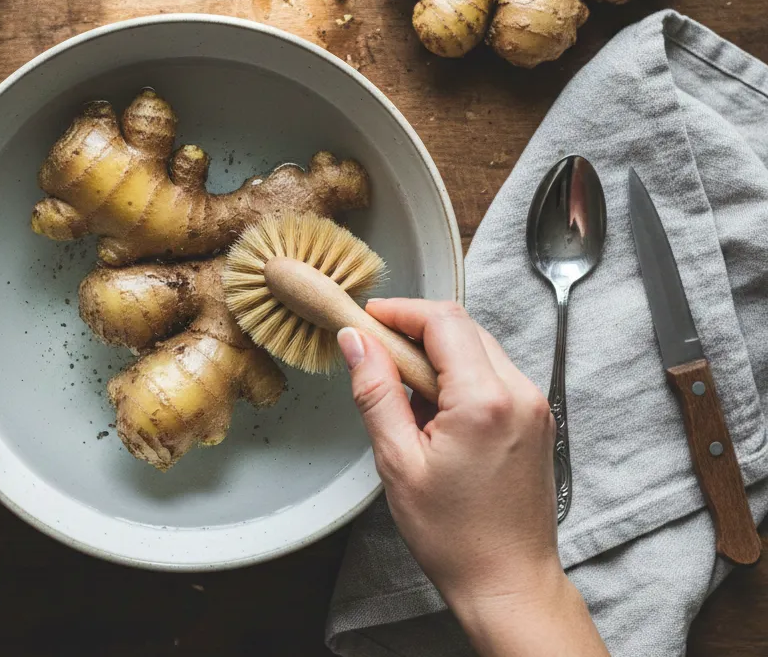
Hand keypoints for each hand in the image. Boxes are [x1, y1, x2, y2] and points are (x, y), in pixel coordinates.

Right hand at [337, 300, 606, 656]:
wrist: (509, 582)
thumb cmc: (455, 536)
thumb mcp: (398, 462)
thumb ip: (375, 391)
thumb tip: (356, 341)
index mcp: (485, 400)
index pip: (442, 321)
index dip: (400, 311)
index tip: (368, 318)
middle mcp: (519, 392)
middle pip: (462, 327)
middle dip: (415, 329)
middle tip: (376, 351)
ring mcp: (534, 404)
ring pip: (478, 347)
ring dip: (438, 353)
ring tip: (403, 392)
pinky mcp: (537, 418)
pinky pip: (494, 373)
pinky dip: (460, 375)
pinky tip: (434, 410)